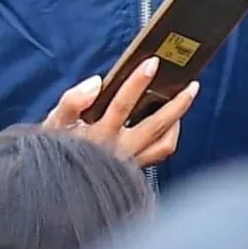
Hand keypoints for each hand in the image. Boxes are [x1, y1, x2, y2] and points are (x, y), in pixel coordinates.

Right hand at [46, 61, 198, 167]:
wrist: (57, 186)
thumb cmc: (55, 150)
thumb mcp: (55, 124)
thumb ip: (73, 101)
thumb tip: (95, 83)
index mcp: (99, 136)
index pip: (122, 105)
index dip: (137, 82)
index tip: (152, 62)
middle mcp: (119, 151)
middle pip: (156, 126)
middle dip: (177, 104)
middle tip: (192, 84)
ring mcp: (129, 163)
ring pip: (164, 144)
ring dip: (177, 122)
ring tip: (183, 102)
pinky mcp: (133, 172)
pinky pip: (159, 154)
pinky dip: (168, 137)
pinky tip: (170, 124)